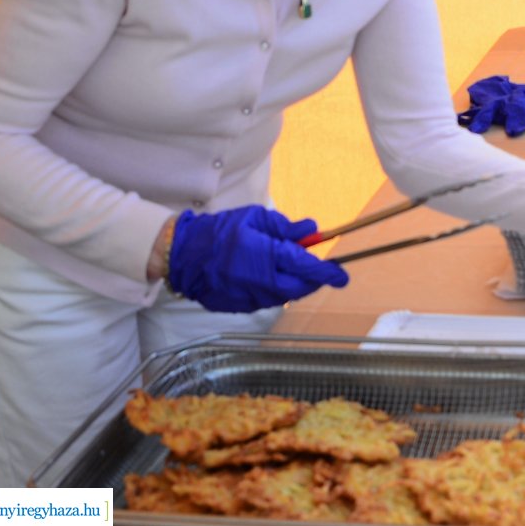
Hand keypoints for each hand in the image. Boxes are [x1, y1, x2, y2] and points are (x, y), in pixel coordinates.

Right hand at [167, 206, 349, 312]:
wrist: (181, 255)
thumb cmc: (219, 231)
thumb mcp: (255, 218)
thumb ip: (285, 227)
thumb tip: (312, 230)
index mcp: (266, 256)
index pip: (307, 267)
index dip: (329, 272)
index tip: (342, 275)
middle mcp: (260, 281)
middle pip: (301, 288)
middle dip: (315, 280)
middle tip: (322, 271)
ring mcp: (249, 297)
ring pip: (285, 296)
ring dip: (295, 285)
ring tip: (291, 270)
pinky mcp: (239, 306)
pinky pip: (266, 301)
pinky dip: (275, 291)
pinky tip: (271, 278)